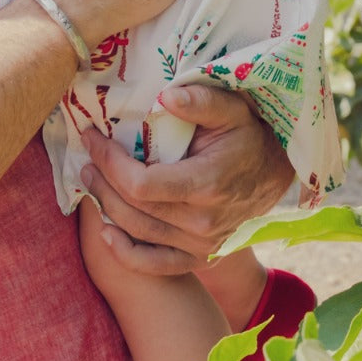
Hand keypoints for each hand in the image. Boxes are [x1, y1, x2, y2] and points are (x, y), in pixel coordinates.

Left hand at [79, 84, 293, 274]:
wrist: (275, 172)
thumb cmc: (248, 134)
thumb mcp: (231, 109)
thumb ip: (200, 101)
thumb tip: (166, 95)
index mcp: (206, 184)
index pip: (140, 184)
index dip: (109, 162)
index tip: (93, 137)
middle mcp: (202, 222)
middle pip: (133, 209)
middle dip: (102, 180)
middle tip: (86, 157)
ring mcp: (201, 244)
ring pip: (138, 233)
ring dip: (107, 208)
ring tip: (91, 181)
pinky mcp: (201, 256)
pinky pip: (157, 265)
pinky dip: (127, 255)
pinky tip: (106, 234)